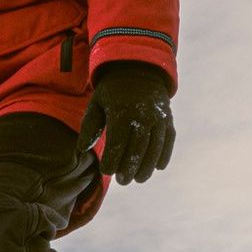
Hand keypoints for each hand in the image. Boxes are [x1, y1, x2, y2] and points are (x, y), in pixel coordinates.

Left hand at [79, 63, 176, 185]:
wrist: (138, 69)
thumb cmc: (112, 92)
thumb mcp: (96, 103)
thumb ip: (89, 126)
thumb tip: (82, 148)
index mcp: (121, 111)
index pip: (117, 143)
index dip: (112, 160)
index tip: (106, 171)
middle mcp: (143, 114)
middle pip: (137, 148)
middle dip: (130, 168)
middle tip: (123, 181)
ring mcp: (158, 117)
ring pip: (155, 147)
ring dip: (148, 166)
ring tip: (139, 179)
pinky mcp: (168, 118)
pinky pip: (169, 140)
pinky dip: (164, 155)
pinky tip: (158, 168)